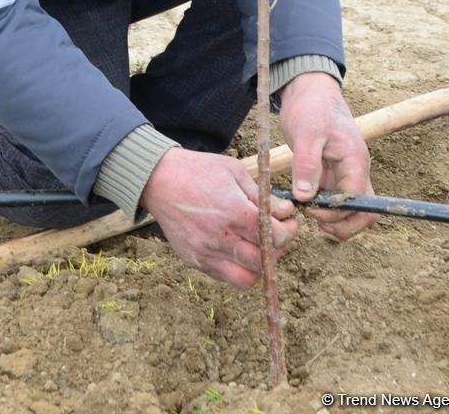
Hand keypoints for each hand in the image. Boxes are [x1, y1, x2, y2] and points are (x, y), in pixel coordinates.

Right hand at [140, 148, 297, 288]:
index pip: (275, 237)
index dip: (289, 232)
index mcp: (234, 212)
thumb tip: (286, 212)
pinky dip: (236, 267)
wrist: (159, 179)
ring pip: (246, 278)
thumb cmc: (199, 170)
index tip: (288, 222)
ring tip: (256, 246)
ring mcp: (205, 252)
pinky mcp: (194, 260)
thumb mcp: (235, 172)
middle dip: (277, 249)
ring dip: (258, 266)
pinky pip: (224, 276)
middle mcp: (221, 238)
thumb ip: (262, 196)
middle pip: (264, 262)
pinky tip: (235, 247)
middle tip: (275, 235)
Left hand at [278, 72, 376, 239]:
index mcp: (356, 161)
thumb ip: (307, 164)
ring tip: (309, 214)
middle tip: (314, 220)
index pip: (357, 201)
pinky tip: (305, 204)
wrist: (309, 91)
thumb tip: (305, 196)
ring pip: (352, 210)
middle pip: (364, 212)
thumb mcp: (307, 133)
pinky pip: (336, 200)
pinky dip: (325, 209)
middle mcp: (355, 171)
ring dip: (335, 220)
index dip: (336, 212)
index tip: (310, 208)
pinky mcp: (332, 174)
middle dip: (343, 225)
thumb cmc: (311, 107)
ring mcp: (345, 173)